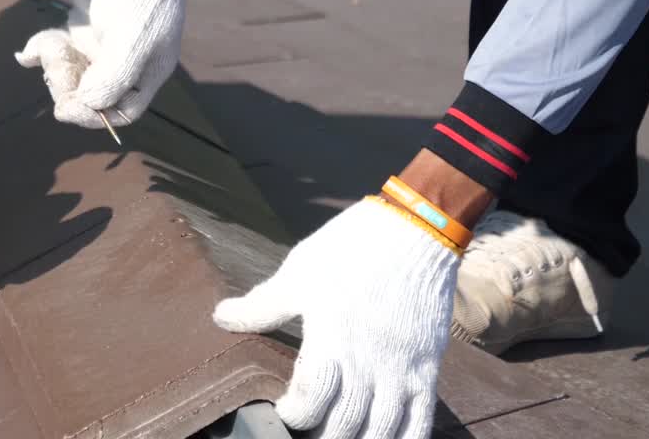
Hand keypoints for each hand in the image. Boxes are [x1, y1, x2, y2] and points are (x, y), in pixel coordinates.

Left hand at [16, 0, 186, 127]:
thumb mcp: (132, 43)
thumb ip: (110, 81)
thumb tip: (81, 107)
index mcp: (146, 72)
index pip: (122, 111)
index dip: (94, 116)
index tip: (67, 107)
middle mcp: (126, 62)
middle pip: (91, 94)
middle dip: (69, 85)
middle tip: (55, 68)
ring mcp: (103, 45)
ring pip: (72, 71)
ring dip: (54, 64)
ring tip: (47, 46)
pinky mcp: (84, 25)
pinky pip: (59, 47)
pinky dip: (41, 50)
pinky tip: (25, 54)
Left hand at [213, 197, 459, 438]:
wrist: (416, 230)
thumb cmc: (351, 248)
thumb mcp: (300, 271)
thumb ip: (262, 305)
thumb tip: (220, 317)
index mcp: (332, 336)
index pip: (310, 399)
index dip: (292, 414)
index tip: (282, 409)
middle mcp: (369, 360)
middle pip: (343, 425)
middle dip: (319, 435)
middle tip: (307, 429)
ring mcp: (402, 368)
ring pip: (380, 432)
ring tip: (337, 436)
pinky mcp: (428, 369)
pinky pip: (419, 422)